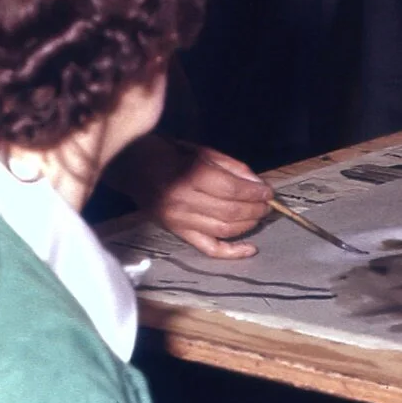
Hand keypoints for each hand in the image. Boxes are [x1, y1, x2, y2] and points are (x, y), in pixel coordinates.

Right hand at [155, 146, 270, 258]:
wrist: (132, 167)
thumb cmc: (168, 153)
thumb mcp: (201, 151)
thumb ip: (232, 167)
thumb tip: (258, 185)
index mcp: (190, 176)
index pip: (231, 189)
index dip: (254, 192)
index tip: (269, 192)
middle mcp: (184, 201)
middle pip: (230, 211)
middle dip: (255, 209)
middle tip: (267, 205)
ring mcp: (179, 220)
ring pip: (223, 230)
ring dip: (248, 225)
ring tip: (259, 216)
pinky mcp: (177, 233)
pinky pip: (208, 248)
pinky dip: (231, 252)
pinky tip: (250, 248)